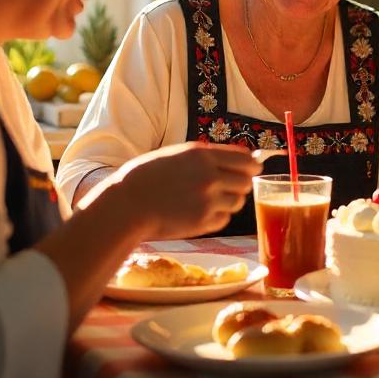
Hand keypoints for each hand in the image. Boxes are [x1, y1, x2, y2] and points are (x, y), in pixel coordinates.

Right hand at [116, 142, 259, 238]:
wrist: (127, 205)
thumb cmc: (147, 177)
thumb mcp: (177, 156)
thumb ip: (208, 157)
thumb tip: (246, 159)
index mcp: (202, 155)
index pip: (246, 159)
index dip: (251, 165)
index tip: (251, 169)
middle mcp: (209, 176)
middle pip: (246, 182)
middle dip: (239, 185)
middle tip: (226, 187)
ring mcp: (207, 200)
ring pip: (237, 202)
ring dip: (228, 202)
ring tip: (206, 200)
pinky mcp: (203, 222)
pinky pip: (224, 219)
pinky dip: (216, 218)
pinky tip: (197, 213)